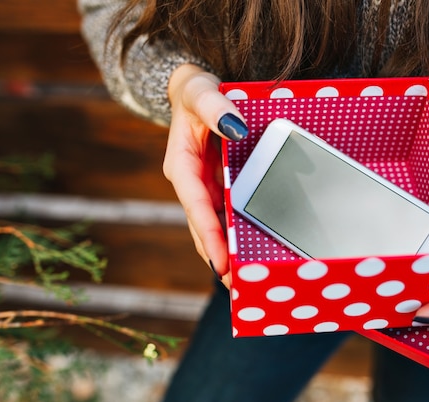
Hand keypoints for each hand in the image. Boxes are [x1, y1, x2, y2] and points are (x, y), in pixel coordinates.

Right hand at [163, 64, 247, 286]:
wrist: (197, 92)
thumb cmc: (197, 92)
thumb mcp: (202, 93)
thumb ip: (216, 108)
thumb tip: (236, 128)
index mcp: (181, 165)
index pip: (195, 205)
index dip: (208, 233)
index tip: (221, 261)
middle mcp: (190, 182)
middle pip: (201, 224)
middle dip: (215, 254)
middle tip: (234, 284)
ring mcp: (203, 187)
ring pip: (212, 225)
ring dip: (224, 250)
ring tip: (242, 278)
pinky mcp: (216, 186)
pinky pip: (224, 214)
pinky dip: (233, 233)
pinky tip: (247, 249)